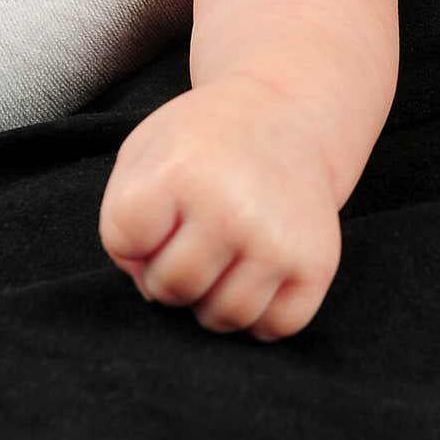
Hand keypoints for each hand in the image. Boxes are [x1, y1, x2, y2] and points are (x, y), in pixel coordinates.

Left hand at [98, 77, 341, 340]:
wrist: (286, 112)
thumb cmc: (205, 140)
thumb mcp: (146, 150)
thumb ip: (122, 219)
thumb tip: (149, 289)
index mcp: (182, 171)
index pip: (125, 241)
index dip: (132, 233)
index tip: (159, 205)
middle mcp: (233, 208)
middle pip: (172, 287)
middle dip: (169, 271)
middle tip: (190, 236)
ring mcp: (278, 240)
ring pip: (224, 317)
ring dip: (213, 298)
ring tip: (221, 256)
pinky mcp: (317, 262)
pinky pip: (275, 327)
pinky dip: (260, 313)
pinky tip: (256, 272)